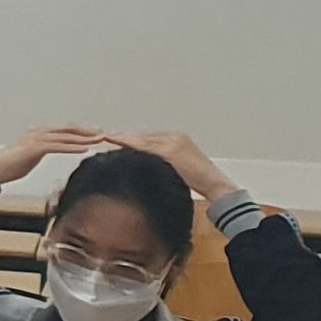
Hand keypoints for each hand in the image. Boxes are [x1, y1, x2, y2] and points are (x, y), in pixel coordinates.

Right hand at [0, 125, 111, 187]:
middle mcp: (38, 133)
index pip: (64, 130)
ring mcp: (36, 139)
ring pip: (65, 137)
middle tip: (104, 133)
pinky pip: (58, 146)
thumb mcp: (29, 157)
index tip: (95, 134)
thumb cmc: (9, 166)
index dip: (81, 131)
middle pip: (68, 130)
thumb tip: (52, 152)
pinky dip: (72, 147)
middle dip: (87, 131)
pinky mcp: (34, 148)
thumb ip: (41, 151)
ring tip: (99, 140)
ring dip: (84, 138)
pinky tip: (84, 149)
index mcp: (38, 134)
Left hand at [110, 130, 230, 199]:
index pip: (148, 137)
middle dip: (125, 136)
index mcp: (177, 139)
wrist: (214, 185)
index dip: (131, 137)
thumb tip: (141, 163)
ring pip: (144, 139)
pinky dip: (133, 144)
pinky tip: (120, 143)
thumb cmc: (196, 181)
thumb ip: (160, 160)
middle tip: (106, 135)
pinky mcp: (173, 150)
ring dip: (125, 138)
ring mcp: (174, 141)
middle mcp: (176, 136)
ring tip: (108, 137)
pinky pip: (148, 146)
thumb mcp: (175, 167)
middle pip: (144, 135)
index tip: (114, 137)